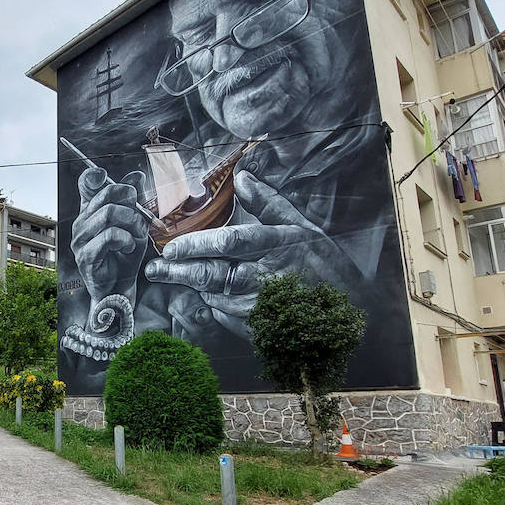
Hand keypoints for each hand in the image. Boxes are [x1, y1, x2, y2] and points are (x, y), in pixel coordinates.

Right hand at [69, 166, 151, 302]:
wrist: (119, 288)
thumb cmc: (125, 257)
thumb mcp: (134, 225)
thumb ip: (133, 202)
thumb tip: (136, 175)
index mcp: (90, 212)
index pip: (86, 184)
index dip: (95, 175)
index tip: (106, 177)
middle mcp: (81, 222)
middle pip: (106, 195)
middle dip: (130, 203)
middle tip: (139, 219)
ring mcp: (80, 239)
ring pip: (109, 213)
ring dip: (131, 224)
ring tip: (135, 238)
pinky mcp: (85, 256)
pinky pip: (110, 235)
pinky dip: (126, 240)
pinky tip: (128, 248)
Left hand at [144, 171, 357, 332]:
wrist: (348, 309)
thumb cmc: (322, 262)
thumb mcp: (301, 226)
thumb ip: (269, 203)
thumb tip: (242, 177)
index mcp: (276, 246)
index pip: (228, 244)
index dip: (195, 245)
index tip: (171, 247)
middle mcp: (266, 277)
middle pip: (211, 275)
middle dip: (178, 272)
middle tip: (156, 268)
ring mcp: (261, 306)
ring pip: (214, 296)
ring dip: (194, 286)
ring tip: (175, 275)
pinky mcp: (260, 327)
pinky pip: (226, 314)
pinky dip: (214, 302)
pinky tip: (212, 292)